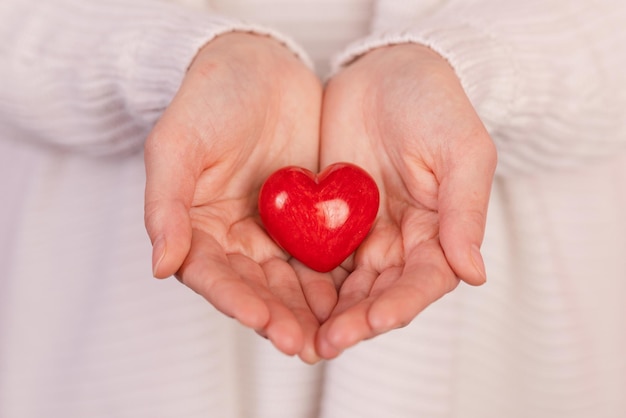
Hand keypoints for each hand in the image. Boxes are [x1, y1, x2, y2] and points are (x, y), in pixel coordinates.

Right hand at [143, 33, 328, 362]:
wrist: (260, 67)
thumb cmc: (210, 100)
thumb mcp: (178, 145)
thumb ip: (165, 204)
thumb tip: (160, 266)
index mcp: (196, 229)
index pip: (212, 275)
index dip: (235, 299)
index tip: (260, 319)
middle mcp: (234, 239)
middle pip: (254, 288)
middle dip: (278, 317)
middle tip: (303, 343)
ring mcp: (273, 233)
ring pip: (290, 281)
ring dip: (308, 310)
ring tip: (331, 335)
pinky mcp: (308, 222)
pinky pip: (322, 256)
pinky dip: (335, 280)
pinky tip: (353, 299)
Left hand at [316, 43, 496, 357]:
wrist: (384, 71)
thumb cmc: (433, 105)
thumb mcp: (460, 150)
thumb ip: (465, 210)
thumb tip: (473, 274)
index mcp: (438, 233)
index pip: (422, 282)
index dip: (400, 305)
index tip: (374, 322)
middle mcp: (400, 244)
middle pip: (378, 294)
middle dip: (355, 321)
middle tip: (326, 343)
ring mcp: (362, 235)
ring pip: (344, 286)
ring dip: (324, 314)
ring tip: (299, 337)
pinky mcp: (328, 221)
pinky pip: (314, 258)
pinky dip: (300, 281)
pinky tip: (279, 298)